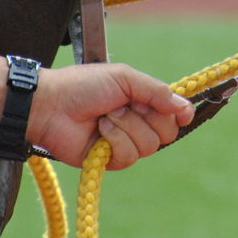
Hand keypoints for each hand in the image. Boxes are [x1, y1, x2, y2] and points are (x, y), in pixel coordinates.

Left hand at [25, 63, 194, 169]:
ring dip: (126, 128)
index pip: (175, 113)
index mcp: (143, 100)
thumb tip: (185, 108)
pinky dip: (115, 142)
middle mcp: (138, 122)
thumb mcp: (125, 78)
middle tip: (124, 105)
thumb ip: (156, 92)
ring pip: (148, 146)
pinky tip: (100, 132)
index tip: (181, 113)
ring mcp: (124, 142)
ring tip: (105, 117)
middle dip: (147, 117)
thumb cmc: (84, 85)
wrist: (51, 106)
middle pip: (167, 132)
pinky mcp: (110, 160)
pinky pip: (129, 157)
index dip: (180, 114)